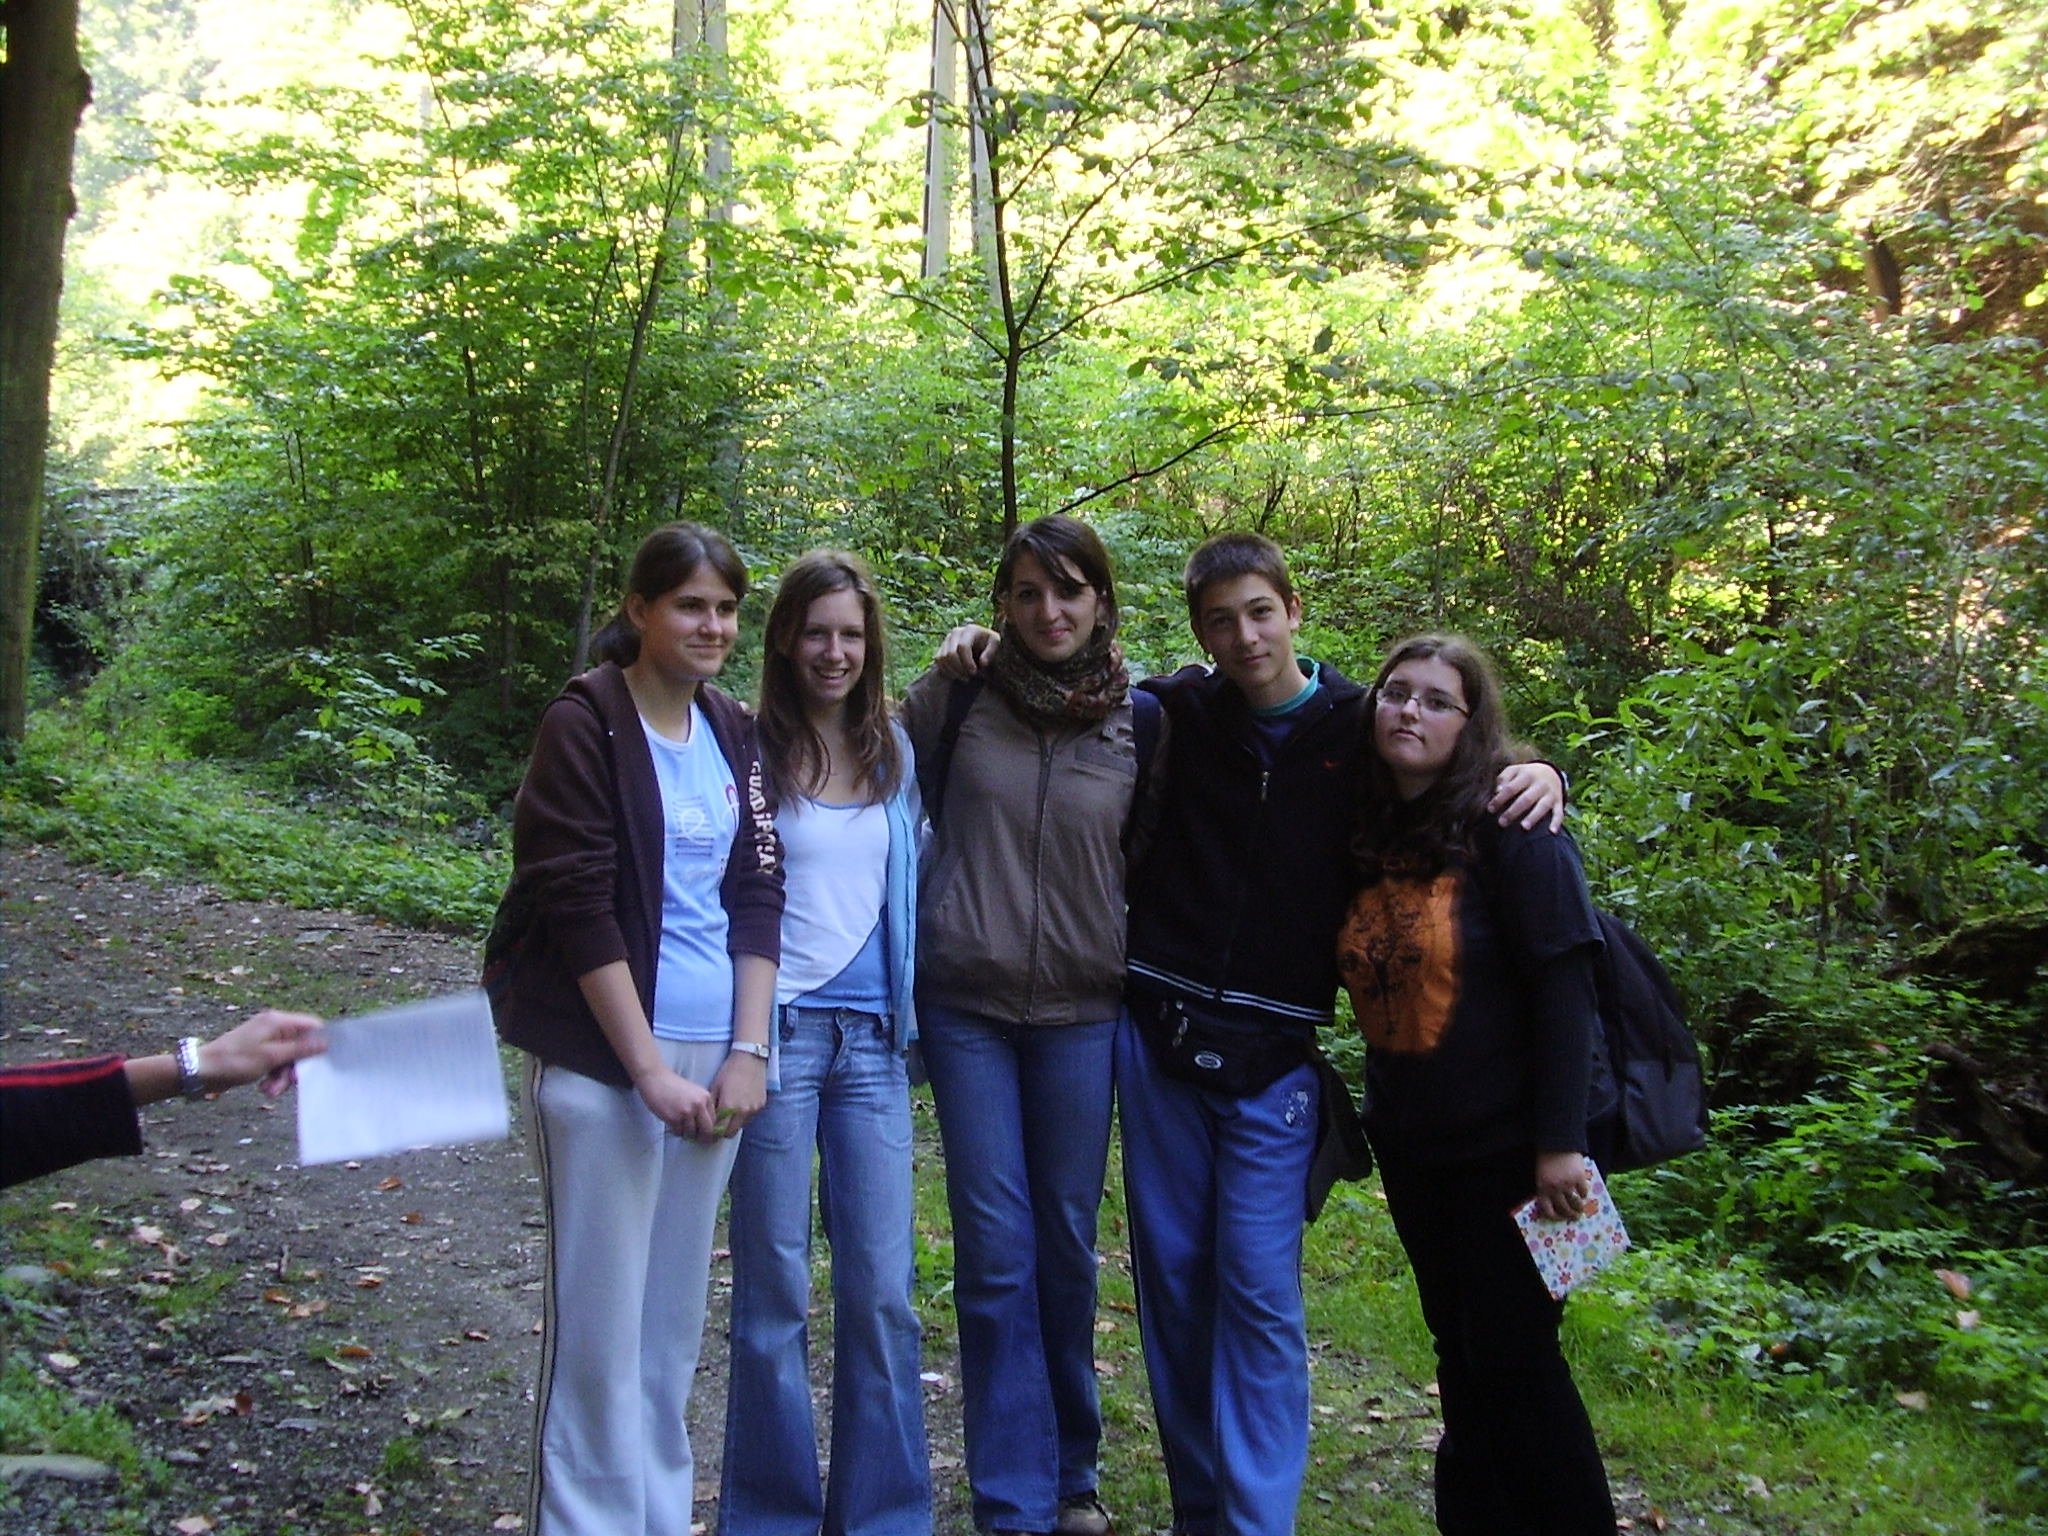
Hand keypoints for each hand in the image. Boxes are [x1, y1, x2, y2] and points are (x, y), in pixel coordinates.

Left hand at [199, 1011, 327, 1098]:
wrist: (201, 1072)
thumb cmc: (235, 1061)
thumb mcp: (271, 1057)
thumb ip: (300, 1049)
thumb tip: (325, 1043)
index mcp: (277, 1021)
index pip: (311, 1025)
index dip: (320, 1042)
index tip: (322, 1061)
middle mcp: (273, 1027)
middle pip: (300, 1046)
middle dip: (296, 1067)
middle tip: (290, 1082)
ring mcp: (266, 1040)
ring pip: (288, 1058)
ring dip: (283, 1076)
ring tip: (270, 1090)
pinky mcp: (259, 1053)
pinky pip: (276, 1064)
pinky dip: (273, 1077)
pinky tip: (264, 1088)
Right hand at [634, 1065, 716, 1139]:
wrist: (655, 1079)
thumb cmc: (673, 1087)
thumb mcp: (694, 1094)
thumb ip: (702, 1108)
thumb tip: (709, 1130)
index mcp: (706, 1098)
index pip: (715, 1121)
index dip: (711, 1131)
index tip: (705, 1135)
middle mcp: (699, 1105)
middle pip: (707, 1131)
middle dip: (702, 1138)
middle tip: (695, 1138)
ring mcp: (687, 1112)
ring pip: (692, 1134)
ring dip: (686, 1133)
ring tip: (679, 1124)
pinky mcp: (674, 1118)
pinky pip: (679, 1132)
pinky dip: (676, 1131)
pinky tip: (672, 1122)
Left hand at [706, 1051, 767, 1140]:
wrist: (750, 1059)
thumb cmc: (729, 1071)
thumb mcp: (715, 1087)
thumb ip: (712, 1107)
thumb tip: (708, 1120)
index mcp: (729, 1107)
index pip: (719, 1131)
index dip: (713, 1133)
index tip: (709, 1130)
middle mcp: (743, 1111)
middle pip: (731, 1133)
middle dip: (723, 1131)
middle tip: (718, 1125)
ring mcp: (754, 1109)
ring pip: (741, 1126)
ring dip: (734, 1123)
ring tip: (729, 1113)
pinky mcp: (761, 1105)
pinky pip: (750, 1117)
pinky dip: (744, 1115)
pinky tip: (740, 1104)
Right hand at [936, 624, 998, 678]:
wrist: (983, 644)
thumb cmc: (990, 644)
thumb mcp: (995, 645)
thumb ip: (991, 652)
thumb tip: (982, 663)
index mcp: (970, 630)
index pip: (962, 647)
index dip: (967, 662)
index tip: (974, 672)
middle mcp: (956, 632)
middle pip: (950, 653)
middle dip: (960, 668)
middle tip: (969, 677)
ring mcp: (947, 639)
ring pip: (942, 658)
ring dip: (953, 671)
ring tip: (965, 677)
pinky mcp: (941, 647)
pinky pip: (938, 660)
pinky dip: (946, 670)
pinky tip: (957, 675)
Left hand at [1489, 761, 1564, 831]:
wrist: (1551, 772)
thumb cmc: (1525, 775)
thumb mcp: (1514, 770)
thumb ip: (1504, 778)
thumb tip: (1497, 790)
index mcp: (1526, 775)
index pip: (1511, 788)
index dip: (1500, 799)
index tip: (1490, 809)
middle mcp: (1540, 784)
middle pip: (1526, 799)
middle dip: (1513, 811)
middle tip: (1501, 823)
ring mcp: (1550, 794)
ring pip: (1542, 806)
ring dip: (1533, 817)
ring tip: (1523, 827)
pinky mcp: (1558, 802)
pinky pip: (1559, 813)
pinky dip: (1556, 822)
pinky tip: (1551, 832)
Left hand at [1532, 1149, 1589, 1220]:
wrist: (1557, 1141)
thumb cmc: (1546, 1157)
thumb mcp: (1541, 1174)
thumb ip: (1547, 1187)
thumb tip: (1557, 1202)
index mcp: (1542, 1188)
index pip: (1548, 1210)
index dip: (1555, 1217)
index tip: (1560, 1218)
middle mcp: (1554, 1188)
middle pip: (1564, 1209)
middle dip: (1570, 1215)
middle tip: (1575, 1217)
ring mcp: (1567, 1184)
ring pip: (1575, 1203)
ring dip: (1579, 1208)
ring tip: (1581, 1209)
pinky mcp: (1579, 1178)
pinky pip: (1583, 1192)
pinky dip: (1584, 1194)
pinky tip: (1584, 1193)